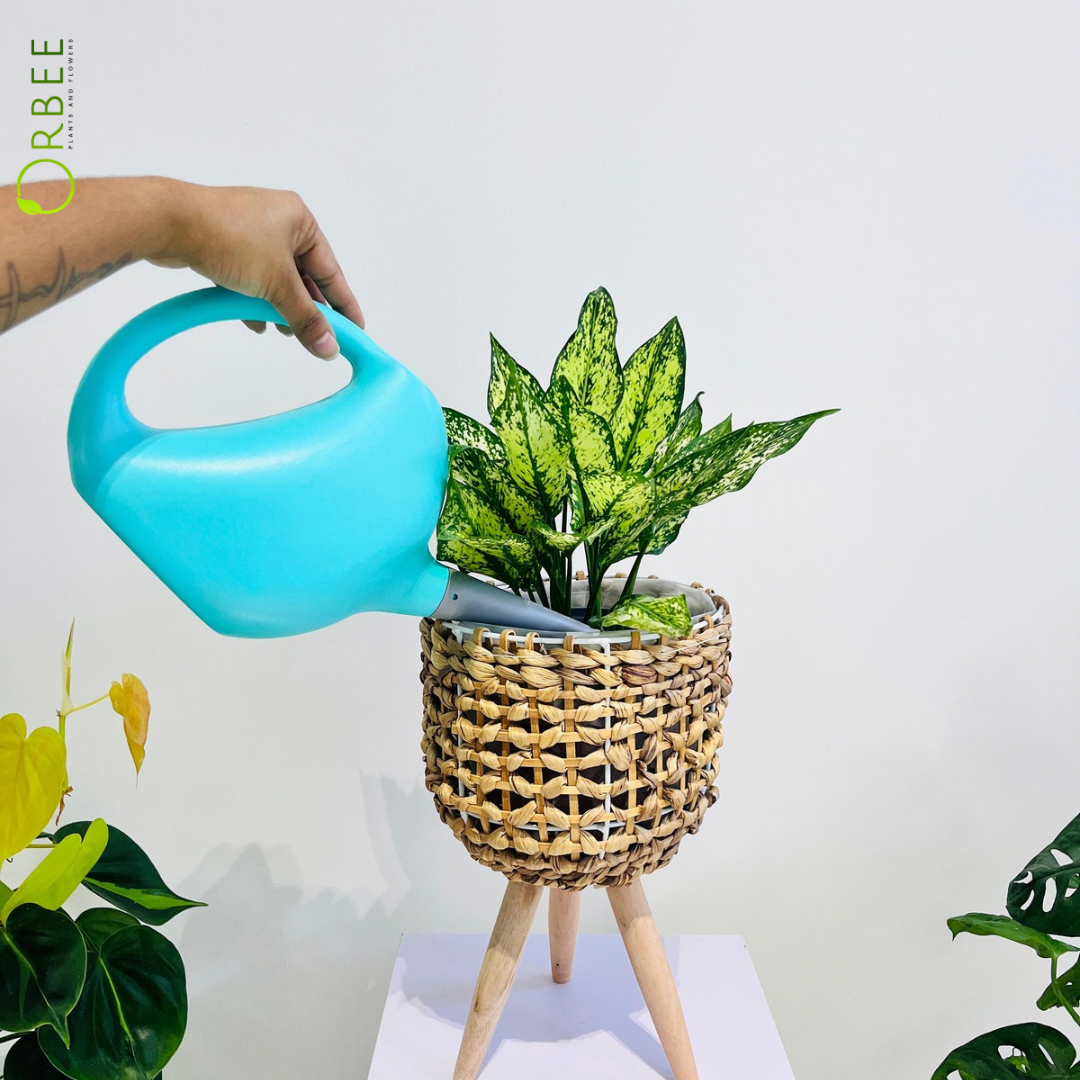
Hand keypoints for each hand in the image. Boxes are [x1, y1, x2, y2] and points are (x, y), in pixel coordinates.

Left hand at [149, 183, 363, 358]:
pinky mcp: (226, 243)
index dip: (343, 304)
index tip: (355, 329)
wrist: (169, 223)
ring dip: (281, 307)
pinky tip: (255, 322)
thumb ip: (306, 318)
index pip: (331, 271)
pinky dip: (256, 299)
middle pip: (304, 276)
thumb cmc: (229, 237)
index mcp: (300, 220)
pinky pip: (252, 277)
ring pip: (276, 279)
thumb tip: (329, 347)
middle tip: (319, 338)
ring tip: (285, 332)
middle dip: (308, 309)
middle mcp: (278, 221)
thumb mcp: (277, 284)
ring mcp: (250, 231)